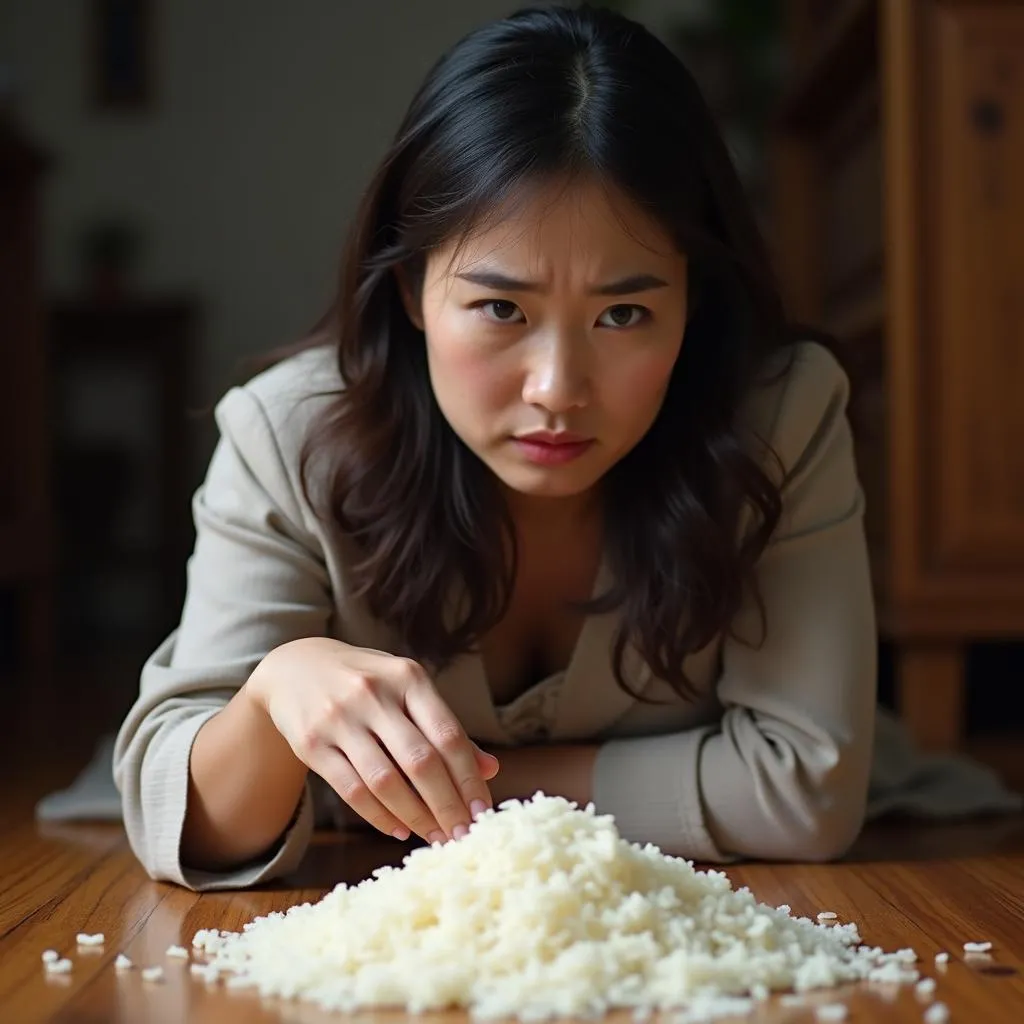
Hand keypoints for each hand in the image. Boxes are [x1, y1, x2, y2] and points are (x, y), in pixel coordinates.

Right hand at [247, 637, 498, 843]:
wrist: (294, 667)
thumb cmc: (367, 681)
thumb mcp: (406, 689)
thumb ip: (444, 726)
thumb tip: (490, 770)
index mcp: (407, 677)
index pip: (448, 734)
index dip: (469, 778)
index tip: (483, 813)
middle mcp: (374, 694)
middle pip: (420, 762)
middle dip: (447, 805)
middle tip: (463, 835)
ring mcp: (339, 718)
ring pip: (385, 781)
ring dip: (416, 817)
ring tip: (435, 837)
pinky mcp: (311, 743)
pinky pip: (351, 790)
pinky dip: (379, 817)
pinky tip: (400, 830)